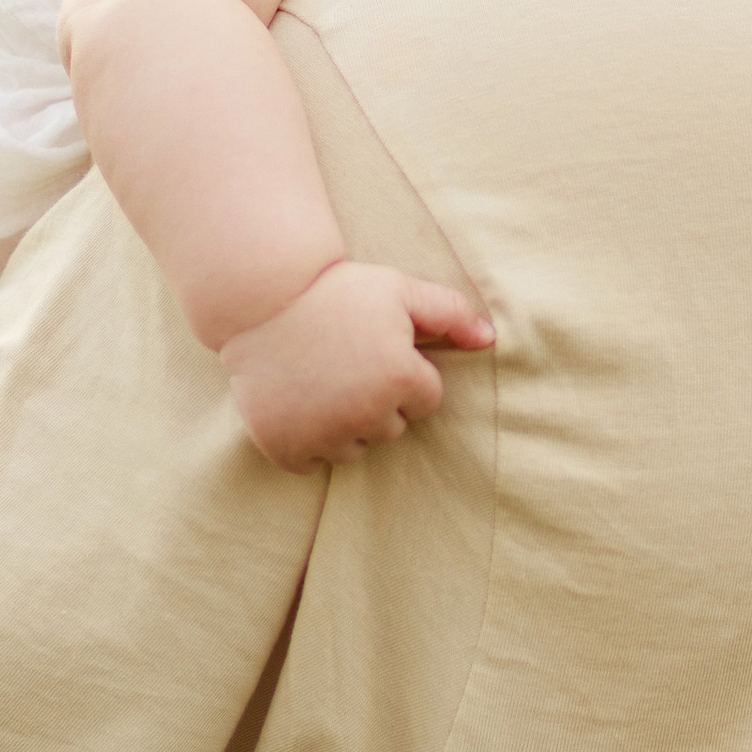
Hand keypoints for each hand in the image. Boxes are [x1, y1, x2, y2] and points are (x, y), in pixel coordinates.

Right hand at [220, 263, 492, 471]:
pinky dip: (307, 441)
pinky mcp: (287, 448)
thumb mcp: (400, 290)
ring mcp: (324, 434)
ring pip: (355, 449)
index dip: (405, 372)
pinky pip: (313, 462)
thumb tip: (491, 340)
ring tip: (321, 381)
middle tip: (345, 363)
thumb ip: (451, 313)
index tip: (376, 348)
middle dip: (377, 401)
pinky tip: (298, 403)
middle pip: (392, 428)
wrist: (259, 299)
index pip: (427, 401)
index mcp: (400, 377)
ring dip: (345, 425)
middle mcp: (366, 413)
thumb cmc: (337, 292)